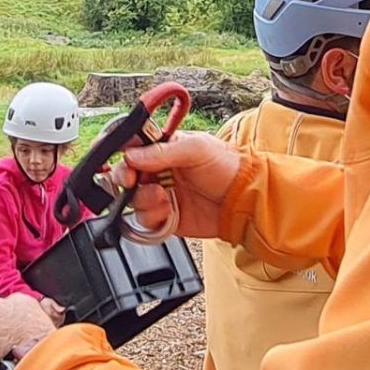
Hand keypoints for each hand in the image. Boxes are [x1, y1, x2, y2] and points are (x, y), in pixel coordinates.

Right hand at [118, 131, 242, 240]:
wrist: (246, 201)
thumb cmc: (228, 167)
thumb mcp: (196, 149)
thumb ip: (161, 151)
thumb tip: (131, 155)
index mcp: (164, 149)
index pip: (133, 148)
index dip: (123, 154)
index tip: (125, 161)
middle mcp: (159, 171)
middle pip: (126, 175)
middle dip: (125, 178)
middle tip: (133, 180)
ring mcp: (161, 195)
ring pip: (133, 199)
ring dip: (143, 199)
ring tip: (162, 196)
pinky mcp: (166, 218)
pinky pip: (145, 221)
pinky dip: (152, 217)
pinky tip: (167, 210)